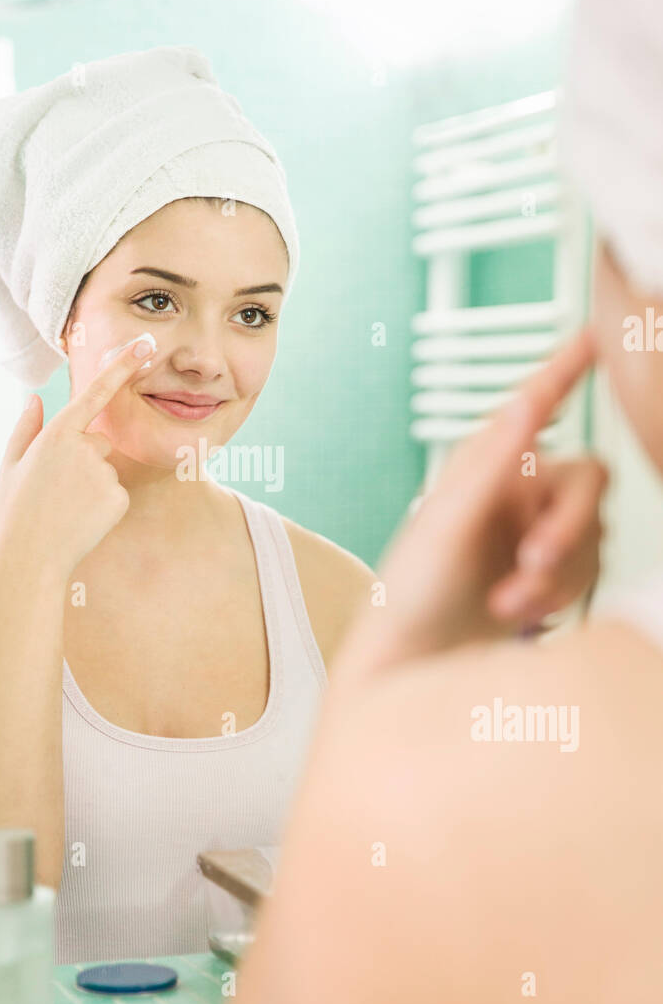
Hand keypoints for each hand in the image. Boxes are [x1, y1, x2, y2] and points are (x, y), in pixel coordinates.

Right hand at [0, 335, 154, 579]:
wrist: (29, 558)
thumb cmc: (14, 511)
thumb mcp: (10, 465)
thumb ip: (26, 428)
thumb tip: (35, 397)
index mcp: (57, 434)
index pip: (96, 392)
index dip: (122, 367)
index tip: (145, 346)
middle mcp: (85, 448)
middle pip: (98, 443)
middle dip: (83, 461)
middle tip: (55, 491)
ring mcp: (104, 474)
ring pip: (106, 471)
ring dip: (91, 486)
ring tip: (64, 508)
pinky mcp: (118, 498)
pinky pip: (115, 494)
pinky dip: (102, 507)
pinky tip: (81, 520)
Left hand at [336, 327, 603, 677]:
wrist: (410, 669)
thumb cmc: (408, 597)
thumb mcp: (445, 526)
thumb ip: (492, 467)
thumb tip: (524, 406)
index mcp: (485, 468)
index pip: (537, 406)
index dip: (567, 370)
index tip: (596, 334)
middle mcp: (516, 494)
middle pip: (588, 484)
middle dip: (568, 530)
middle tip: (533, 564)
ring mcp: (535, 535)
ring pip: (594, 536)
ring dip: (558, 575)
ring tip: (508, 605)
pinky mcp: (549, 577)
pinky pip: (589, 573)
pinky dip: (560, 595)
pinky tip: (520, 614)